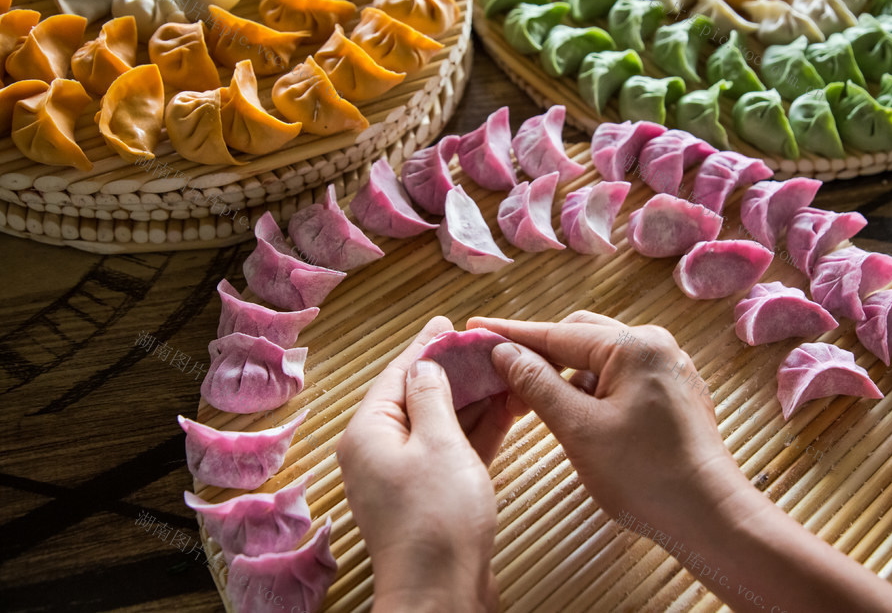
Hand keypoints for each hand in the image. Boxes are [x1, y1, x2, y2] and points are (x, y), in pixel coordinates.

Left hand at [338, 316, 506, 612]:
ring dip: (472, 401)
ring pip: (440, 425)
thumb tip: (424, 366)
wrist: (442, 592)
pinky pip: (452, 451)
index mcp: (368, 433)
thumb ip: (432, 396)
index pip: (397, 375)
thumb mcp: (438, 442)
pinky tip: (505, 410)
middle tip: (484, 346)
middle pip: (419, 397)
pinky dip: (477, 432)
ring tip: (502, 372)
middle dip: (455, 373)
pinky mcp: (431, 497)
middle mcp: (380, 452)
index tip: (446, 324)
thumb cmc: (437, 517)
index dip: (425, 347)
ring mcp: (406, 477)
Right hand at [467, 311, 750, 535]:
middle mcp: (655, 345)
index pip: (556, 333)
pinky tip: (576, 415)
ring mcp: (669, 367)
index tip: (475, 328)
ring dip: (567, 375)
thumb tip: (504, 352)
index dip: (511, 334)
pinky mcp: (674, 391)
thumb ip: (537, 384)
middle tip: (502, 374)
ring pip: (601, 358)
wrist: (710, 516)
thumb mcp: (578, 429)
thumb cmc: (644, 475)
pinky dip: (592, 389)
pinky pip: (621, 376)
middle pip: (580, 337)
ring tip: (537, 402)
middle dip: (540, 354)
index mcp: (633, 346)